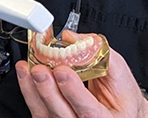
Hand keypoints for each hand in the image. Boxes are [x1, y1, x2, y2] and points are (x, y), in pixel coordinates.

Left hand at [15, 47, 147, 117]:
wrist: (120, 111)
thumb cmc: (121, 93)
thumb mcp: (118, 70)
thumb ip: (98, 52)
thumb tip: (71, 38)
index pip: (90, 112)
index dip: (74, 92)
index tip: (63, 70)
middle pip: (63, 115)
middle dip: (48, 92)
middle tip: (39, 71)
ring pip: (46, 115)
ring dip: (34, 91)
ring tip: (28, 69)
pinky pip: (38, 111)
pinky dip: (29, 92)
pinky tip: (25, 75)